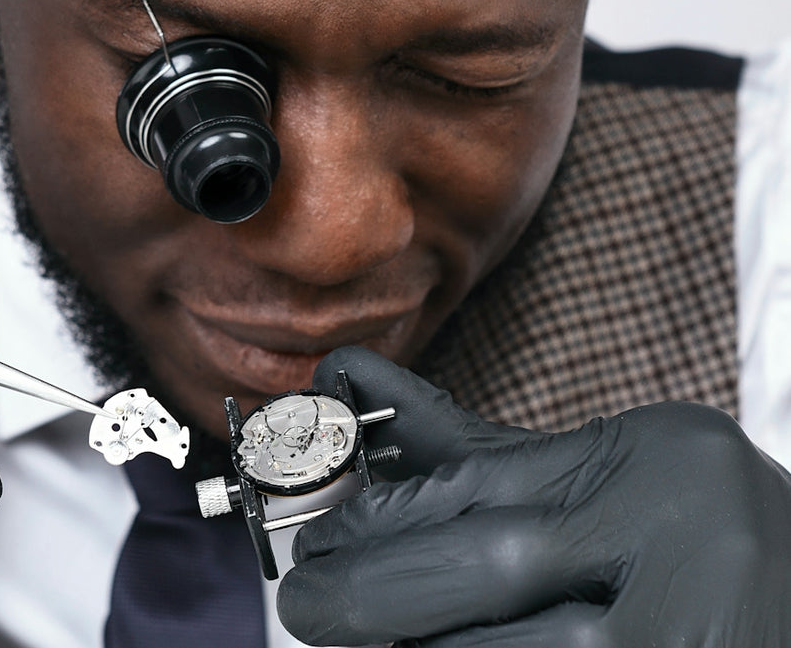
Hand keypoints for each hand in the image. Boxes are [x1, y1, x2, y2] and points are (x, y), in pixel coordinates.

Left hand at [278, 346, 790, 646]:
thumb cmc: (689, 531)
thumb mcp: (602, 471)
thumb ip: (481, 450)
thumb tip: (350, 377)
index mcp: (651, 465)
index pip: (484, 482)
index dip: (377, 518)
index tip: (318, 543)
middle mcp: (678, 546)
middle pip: (488, 566)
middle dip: (375, 592)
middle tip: (310, 606)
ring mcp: (688, 642)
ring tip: (372, 644)